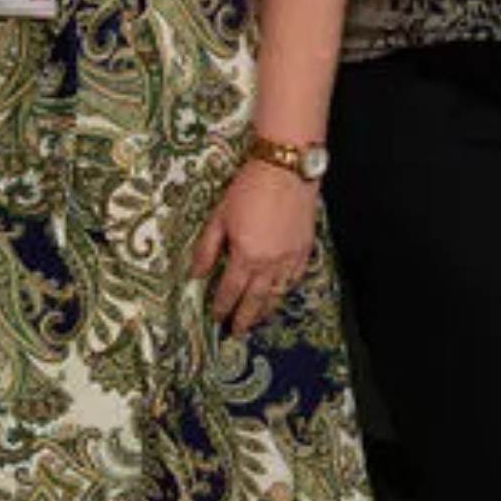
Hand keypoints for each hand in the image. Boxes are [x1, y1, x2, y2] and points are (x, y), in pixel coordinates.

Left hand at [188, 153, 321, 333]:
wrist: (286, 169)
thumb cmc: (250, 188)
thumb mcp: (219, 216)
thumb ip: (207, 249)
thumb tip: (196, 273)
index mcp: (247, 256)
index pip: (231, 290)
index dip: (222, 306)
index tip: (216, 316)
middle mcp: (270, 263)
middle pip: (255, 300)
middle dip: (244, 318)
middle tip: (237, 331)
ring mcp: (291, 258)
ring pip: (277, 294)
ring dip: (266, 310)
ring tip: (257, 320)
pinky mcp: (305, 249)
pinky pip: (295, 279)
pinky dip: (285, 291)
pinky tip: (280, 294)